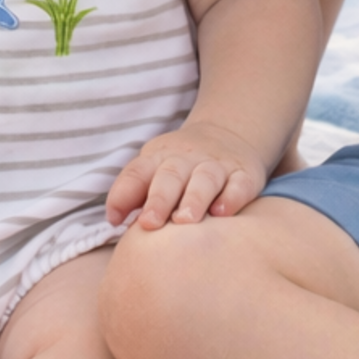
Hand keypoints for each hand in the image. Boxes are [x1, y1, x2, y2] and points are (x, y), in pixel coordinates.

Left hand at [106, 120, 269, 231]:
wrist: (228, 135)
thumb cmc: (180, 167)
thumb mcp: (153, 169)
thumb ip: (133, 193)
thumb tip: (114, 220)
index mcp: (158, 158)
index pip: (137, 172)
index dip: (124, 193)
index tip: (116, 219)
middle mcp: (187, 159)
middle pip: (170, 175)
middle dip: (159, 199)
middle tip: (150, 223)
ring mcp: (216, 166)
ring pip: (204, 179)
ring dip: (194, 198)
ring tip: (185, 220)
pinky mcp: (244, 175)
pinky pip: (239, 184)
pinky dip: (231, 197)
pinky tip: (223, 213)